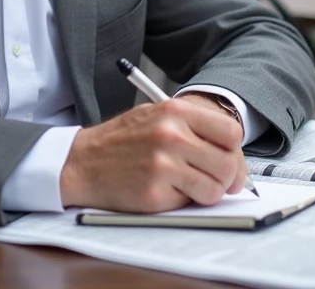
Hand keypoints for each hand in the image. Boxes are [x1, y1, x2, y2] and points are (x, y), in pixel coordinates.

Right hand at [59, 98, 246, 211]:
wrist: (81, 161)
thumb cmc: (122, 140)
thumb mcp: (155, 116)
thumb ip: (193, 128)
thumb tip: (232, 156)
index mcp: (175, 111)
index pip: (231, 132)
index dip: (233, 150)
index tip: (227, 158)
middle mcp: (172, 135)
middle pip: (228, 164)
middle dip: (227, 177)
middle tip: (214, 179)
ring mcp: (163, 165)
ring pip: (215, 188)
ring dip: (207, 192)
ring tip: (189, 185)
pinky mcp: (155, 193)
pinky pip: (191, 203)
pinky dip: (184, 201)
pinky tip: (167, 189)